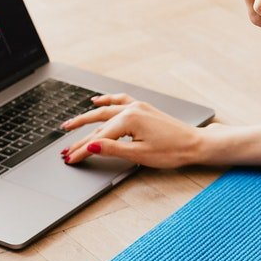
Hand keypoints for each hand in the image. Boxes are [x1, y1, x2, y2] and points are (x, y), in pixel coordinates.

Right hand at [59, 94, 206, 168]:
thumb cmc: (173, 151)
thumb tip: (91, 146)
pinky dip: (106, 100)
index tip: (70, 159)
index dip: (82, 151)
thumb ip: (113, 150)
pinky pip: (120, 101)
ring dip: (86, 119)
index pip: (99, 139)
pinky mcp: (143, 108)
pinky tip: (95, 101)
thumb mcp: (140, 155)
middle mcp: (131, 109)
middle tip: (64, 150)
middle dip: (80, 139)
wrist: (195, 144)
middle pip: (98, 126)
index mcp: (129, 120)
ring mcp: (137, 107)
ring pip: (105, 112)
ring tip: (68, 125)